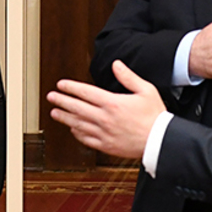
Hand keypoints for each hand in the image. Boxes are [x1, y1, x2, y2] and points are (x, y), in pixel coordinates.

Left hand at [47, 61, 166, 160]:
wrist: (159, 140)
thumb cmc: (154, 116)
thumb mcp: (145, 90)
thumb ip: (128, 77)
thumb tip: (116, 65)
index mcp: (112, 103)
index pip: (85, 92)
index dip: (70, 87)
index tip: (61, 85)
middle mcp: (105, 118)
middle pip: (77, 108)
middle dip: (61, 101)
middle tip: (51, 97)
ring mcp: (104, 133)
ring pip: (78, 124)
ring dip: (65, 118)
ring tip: (55, 113)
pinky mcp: (106, 146)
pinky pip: (86, 139)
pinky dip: (77, 134)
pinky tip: (72, 129)